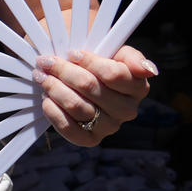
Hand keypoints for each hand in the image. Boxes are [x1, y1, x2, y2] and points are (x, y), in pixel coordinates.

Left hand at [33, 46, 156, 146]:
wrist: (79, 80)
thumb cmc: (96, 62)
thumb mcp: (115, 51)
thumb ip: (130, 56)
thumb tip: (148, 69)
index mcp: (138, 87)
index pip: (113, 74)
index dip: (89, 62)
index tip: (71, 53)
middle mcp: (128, 110)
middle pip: (91, 88)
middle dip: (64, 71)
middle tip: (45, 62)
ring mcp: (110, 127)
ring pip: (77, 106)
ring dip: (54, 89)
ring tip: (42, 77)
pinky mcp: (90, 139)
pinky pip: (69, 128)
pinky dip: (54, 112)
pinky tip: (46, 99)